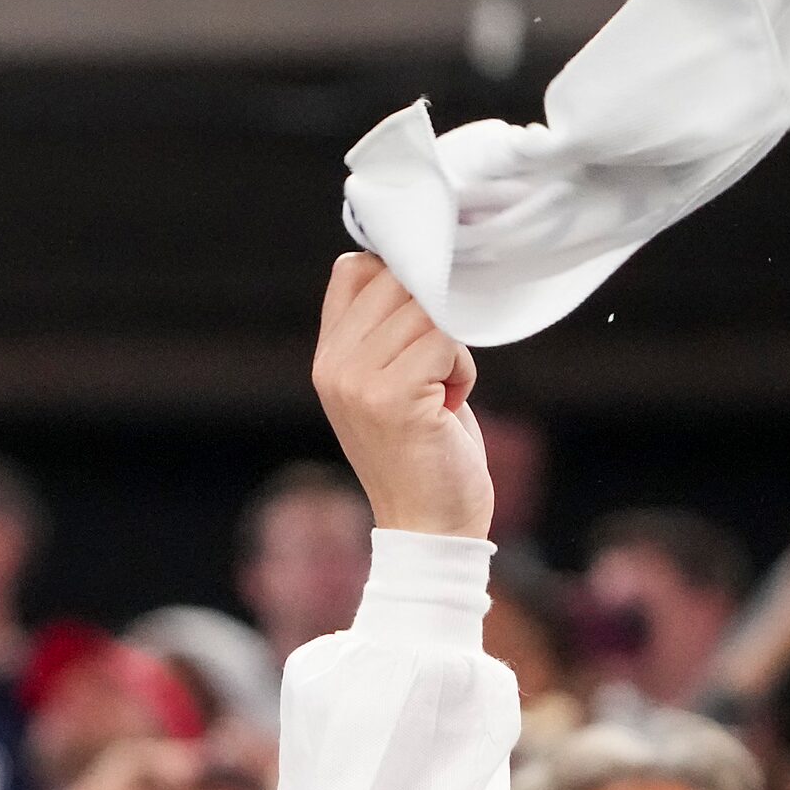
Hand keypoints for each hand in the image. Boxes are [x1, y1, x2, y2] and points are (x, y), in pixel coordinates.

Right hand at [312, 254, 492, 541]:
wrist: (427, 526)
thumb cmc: (424, 451)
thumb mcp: (388, 384)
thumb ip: (386, 330)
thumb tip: (418, 263)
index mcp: (327, 358)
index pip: (354, 268)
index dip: (401, 273)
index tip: (426, 311)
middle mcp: (333, 366)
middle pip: (398, 280)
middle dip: (437, 312)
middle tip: (438, 366)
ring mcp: (358, 381)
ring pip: (428, 309)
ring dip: (454, 346)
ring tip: (443, 390)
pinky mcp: (393, 396)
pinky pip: (446, 340)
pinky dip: (462, 369)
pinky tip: (450, 405)